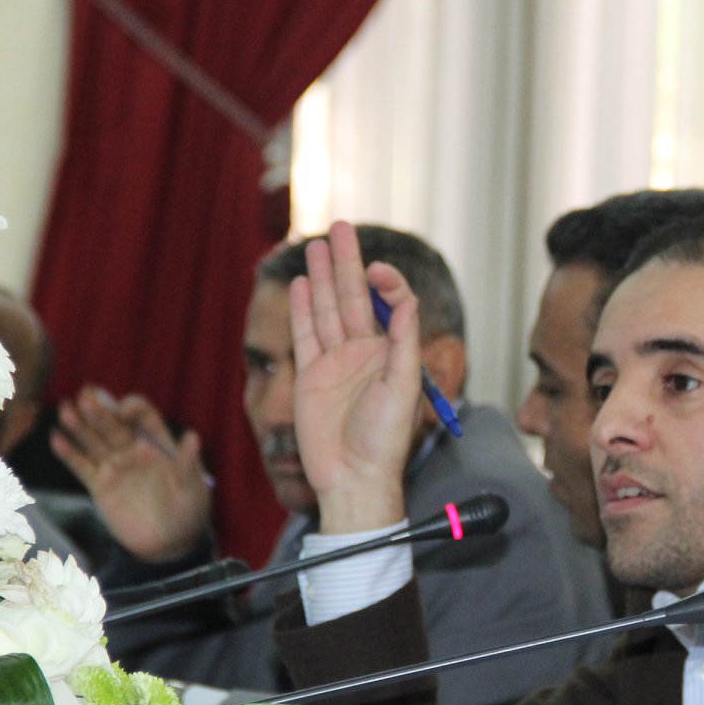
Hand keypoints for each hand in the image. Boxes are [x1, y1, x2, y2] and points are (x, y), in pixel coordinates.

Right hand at [50, 387, 210, 562]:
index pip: (144, 417)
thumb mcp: (193, 489)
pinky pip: (82, 466)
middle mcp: (133, 450)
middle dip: (101, 412)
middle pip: (114, 425)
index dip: (133, 409)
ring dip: (80, 426)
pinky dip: (69, 453)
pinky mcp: (100, 485)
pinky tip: (56, 438)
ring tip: (65, 409)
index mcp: (159, 445)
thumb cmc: (188, 511)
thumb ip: (189, 464)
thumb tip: (193, 437)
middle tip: (85, 396)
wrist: (169, 543)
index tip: (124, 410)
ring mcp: (115, 466)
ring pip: (94, 441)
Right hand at [289, 221, 420, 533]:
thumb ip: (403, 340)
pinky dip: (302, 310)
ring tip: (317, 246)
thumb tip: (404, 298)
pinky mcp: (311, 376)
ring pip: (326, 310)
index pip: (388, 304)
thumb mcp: (404, 386)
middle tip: (341, 227)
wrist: (354, 477)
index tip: (376, 269)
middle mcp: (364, 353)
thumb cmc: (385, 439)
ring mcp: (335, 363)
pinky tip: (299, 285)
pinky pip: (305, 335)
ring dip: (321, 278)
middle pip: (352, 297)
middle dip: (347, 262)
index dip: (384, 282)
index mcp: (392, 353)